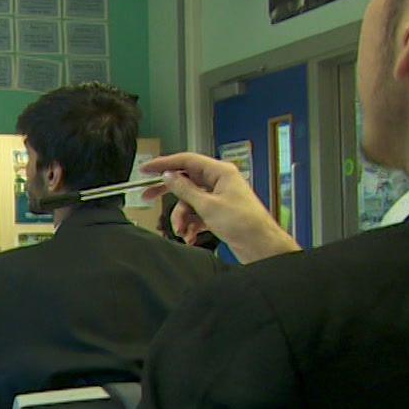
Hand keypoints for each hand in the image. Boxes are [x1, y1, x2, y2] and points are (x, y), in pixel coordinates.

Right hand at [142, 152, 298, 262]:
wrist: (261, 246)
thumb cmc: (243, 223)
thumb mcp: (207, 206)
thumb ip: (185, 189)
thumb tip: (168, 176)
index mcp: (220, 172)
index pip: (187, 161)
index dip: (164, 163)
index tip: (146, 168)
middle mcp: (220, 182)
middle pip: (186, 181)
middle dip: (168, 193)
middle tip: (147, 196)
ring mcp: (219, 198)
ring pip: (190, 202)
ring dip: (182, 217)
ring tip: (181, 231)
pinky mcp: (219, 213)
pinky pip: (197, 214)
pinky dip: (191, 225)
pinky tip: (190, 236)